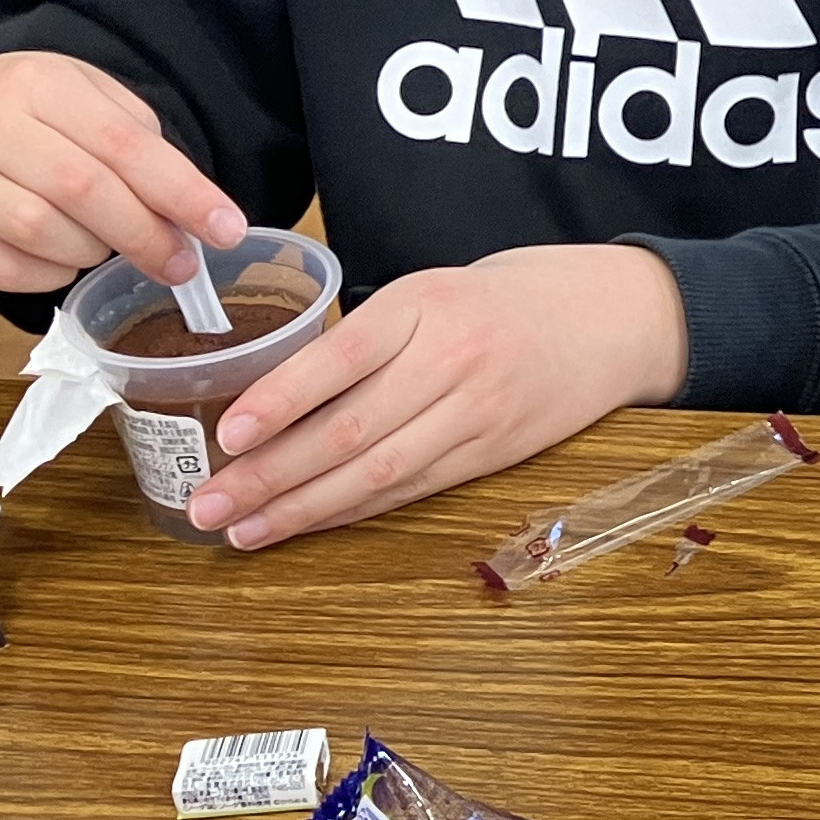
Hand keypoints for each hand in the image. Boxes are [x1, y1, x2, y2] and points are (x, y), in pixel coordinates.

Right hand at [0, 49, 243, 294]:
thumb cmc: (39, 111)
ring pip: (39, 232)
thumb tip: (193, 215)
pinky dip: (49, 274)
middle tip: (181, 264)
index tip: (226, 228)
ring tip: (107, 245)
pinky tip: (64, 257)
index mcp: (38, 83)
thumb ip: (142, 148)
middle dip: (144, 235)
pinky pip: (4, 268)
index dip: (182, 192)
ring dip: (91, 252)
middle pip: (82, 190)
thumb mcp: (95, 100)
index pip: (124, 143)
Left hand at [190, 243, 689, 546]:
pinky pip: (412, 488)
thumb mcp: (433, 290)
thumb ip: (370, 335)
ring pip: (378, 472)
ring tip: (241, 529)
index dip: (282, 400)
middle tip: (209, 504)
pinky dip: (352, 510)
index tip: (227, 434)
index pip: (343, 358)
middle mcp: (453, 359)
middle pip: (351, 429)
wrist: (611, 317)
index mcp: (427, 303)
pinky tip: (306, 523)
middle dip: (272, 474)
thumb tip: (275, 395)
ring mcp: (478, 413)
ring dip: (303, 508)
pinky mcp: (493, 454)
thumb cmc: (506, 298)